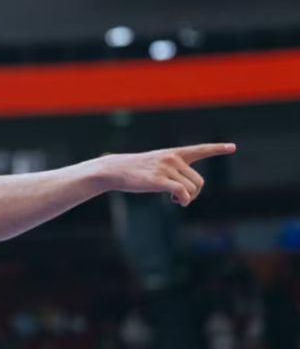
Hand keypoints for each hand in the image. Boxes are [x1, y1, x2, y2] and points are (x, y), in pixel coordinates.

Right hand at [98, 143, 236, 205]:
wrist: (115, 169)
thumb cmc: (134, 170)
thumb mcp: (155, 164)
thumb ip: (172, 172)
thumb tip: (184, 192)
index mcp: (174, 153)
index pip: (200, 150)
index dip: (217, 149)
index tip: (232, 147)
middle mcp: (173, 159)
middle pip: (199, 181)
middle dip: (194, 193)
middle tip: (181, 199)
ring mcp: (166, 169)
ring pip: (191, 188)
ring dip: (187, 199)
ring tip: (175, 200)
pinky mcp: (159, 180)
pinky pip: (182, 192)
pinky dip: (183, 200)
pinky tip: (174, 201)